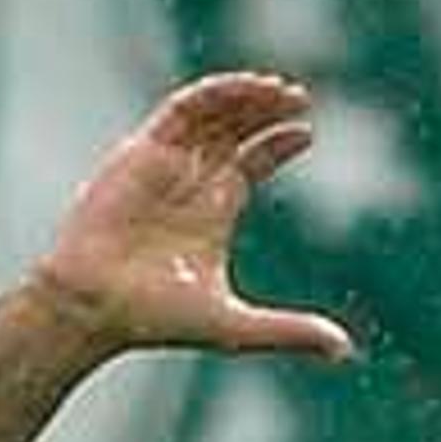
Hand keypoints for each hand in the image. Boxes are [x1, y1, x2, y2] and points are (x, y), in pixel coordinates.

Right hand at [25, 72, 352, 361]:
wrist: (95, 306)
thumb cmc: (155, 318)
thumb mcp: (235, 326)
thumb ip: (289, 331)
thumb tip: (345, 352)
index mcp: (213, 212)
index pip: (250, 162)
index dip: (278, 143)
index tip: (307, 131)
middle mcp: (190, 183)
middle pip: (234, 131)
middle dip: (266, 112)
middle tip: (301, 99)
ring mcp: (165, 164)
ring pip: (211, 115)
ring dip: (245, 97)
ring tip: (281, 90)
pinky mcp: (141, 152)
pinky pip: (180, 110)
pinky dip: (213, 94)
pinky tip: (245, 90)